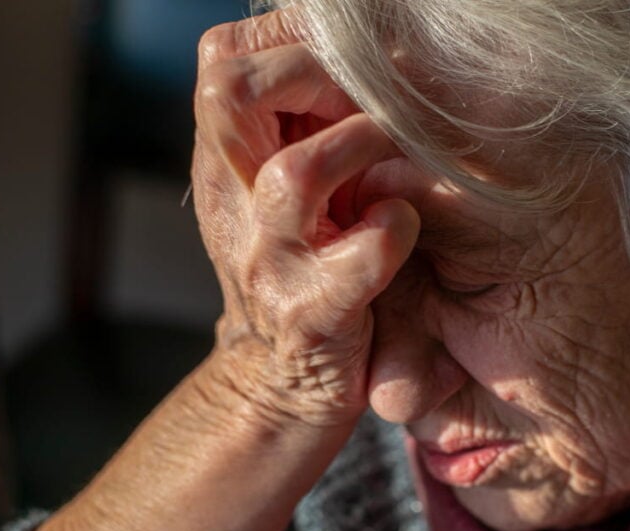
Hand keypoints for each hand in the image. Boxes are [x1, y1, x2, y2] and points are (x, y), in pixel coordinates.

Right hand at [14, 14, 421, 530]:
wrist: (280, 390)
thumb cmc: (305, 275)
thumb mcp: (286, 194)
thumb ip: (300, 128)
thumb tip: (353, 51)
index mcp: (227, 166)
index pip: (225, 65)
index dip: (292, 41)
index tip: (356, 55)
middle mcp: (234, 205)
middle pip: (232, 97)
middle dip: (320, 76)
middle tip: (381, 95)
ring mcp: (268, 264)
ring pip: (295, 178)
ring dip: (363, 147)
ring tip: (402, 149)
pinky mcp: (313, 317)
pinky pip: (352, 266)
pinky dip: (390, 237)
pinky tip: (405, 228)